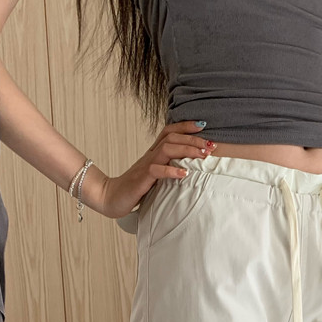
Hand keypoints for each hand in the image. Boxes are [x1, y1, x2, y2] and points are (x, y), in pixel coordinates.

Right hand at [93, 120, 216, 218]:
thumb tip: (191, 170)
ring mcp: (145, 166)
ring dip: (186, 150)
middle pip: (171, 137)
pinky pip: (156, 170)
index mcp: (153, 153)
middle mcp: (150, 155)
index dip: (185, 126)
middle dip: (193, 139)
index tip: (204, 125)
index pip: (169, 132)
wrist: (110, 197)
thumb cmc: (135, 188)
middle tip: (211, 145)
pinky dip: (171, 171)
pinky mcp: (141, 179)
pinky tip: (184, 174)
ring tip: (202, 156)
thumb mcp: (155, 176)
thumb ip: (169, 169)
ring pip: (166, 149)